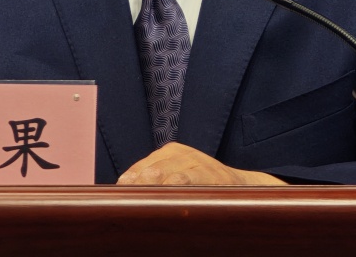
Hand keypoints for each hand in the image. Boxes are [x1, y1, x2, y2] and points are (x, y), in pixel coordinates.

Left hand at [117, 142, 287, 184]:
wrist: (242, 187)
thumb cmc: (203, 187)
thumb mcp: (179, 178)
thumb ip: (156, 185)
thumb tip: (124, 198)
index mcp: (168, 153)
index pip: (139, 168)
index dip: (126, 184)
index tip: (113, 198)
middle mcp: (178, 153)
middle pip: (148, 171)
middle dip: (133, 187)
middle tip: (120, 201)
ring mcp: (194, 161)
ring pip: (163, 174)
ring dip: (148, 187)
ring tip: (135, 199)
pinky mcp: (208, 173)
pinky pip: (186, 179)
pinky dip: (172, 187)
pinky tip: (163, 195)